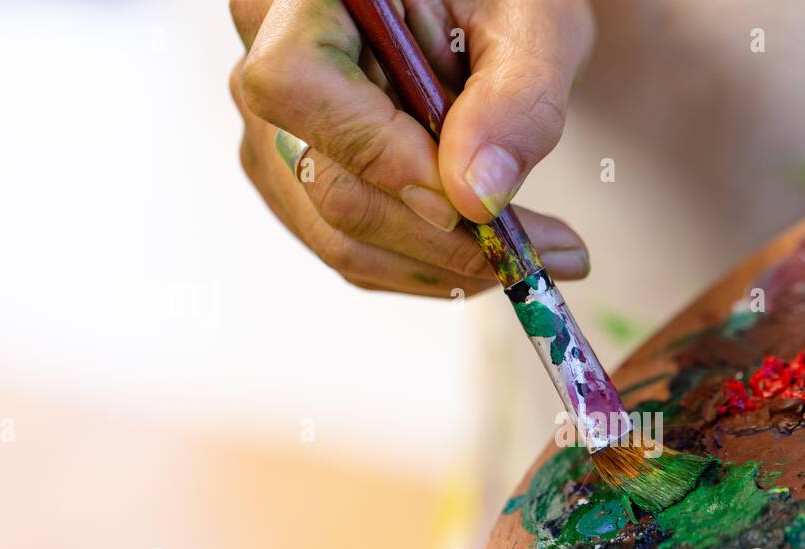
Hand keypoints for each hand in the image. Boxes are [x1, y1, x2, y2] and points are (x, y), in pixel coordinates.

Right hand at [228, 0, 593, 295]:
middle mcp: (268, 64)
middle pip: (327, 183)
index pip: (297, 81)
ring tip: (533, 255)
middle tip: (536, 253)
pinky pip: (354, 250)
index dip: (377, 151)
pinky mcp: (302, 185)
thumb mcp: (533, 26)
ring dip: (443, 265)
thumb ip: (516, 100)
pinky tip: (492, 252)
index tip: (467, 202)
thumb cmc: (502, 2)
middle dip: (440, 237)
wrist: (484, 16)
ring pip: (339, 236)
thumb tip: (476, 196)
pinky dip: (429, 267)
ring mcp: (277, 134)